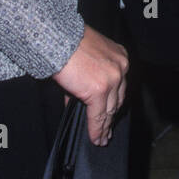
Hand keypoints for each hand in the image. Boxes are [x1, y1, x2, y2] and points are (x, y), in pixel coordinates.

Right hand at [52, 25, 128, 144]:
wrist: (58, 38)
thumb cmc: (67, 42)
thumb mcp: (86, 57)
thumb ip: (88, 78)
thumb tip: (79, 100)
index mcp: (120, 57)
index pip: (120, 86)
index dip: (115, 103)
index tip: (112, 115)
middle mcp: (121, 67)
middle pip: (117, 100)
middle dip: (111, 116)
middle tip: (107, 131)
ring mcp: (112, 80)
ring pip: (109, 110)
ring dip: (105, 127)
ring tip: (101, 139)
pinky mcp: (100, 91)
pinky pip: (98, 116)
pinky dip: (96, 130)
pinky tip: (95, 138)